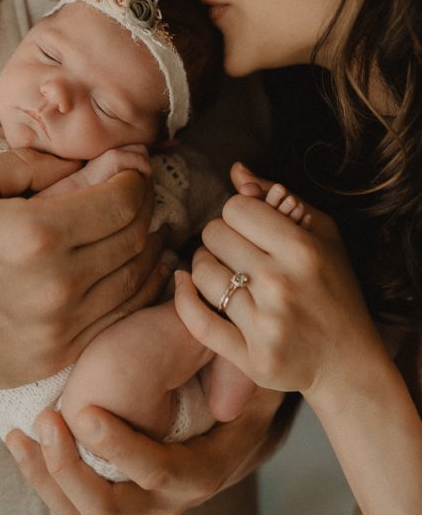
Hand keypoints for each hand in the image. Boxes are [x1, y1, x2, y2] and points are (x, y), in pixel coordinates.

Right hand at [0, 148, 166, 396]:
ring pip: (137, 277)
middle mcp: (59, 282)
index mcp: (36, 233)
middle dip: (143, 208)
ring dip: (148, 245)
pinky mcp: (61, 353)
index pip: (123, 202)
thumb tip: (84, 160)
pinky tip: (134, 266)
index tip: (129, 171)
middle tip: (133, 195)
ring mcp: (63, 325)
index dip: (135, 180)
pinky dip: (139, 285)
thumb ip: (29, 163)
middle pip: (136, 237)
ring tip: (140, 226)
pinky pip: (121, 314)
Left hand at [6, 386, 284, 514]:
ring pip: (85, 513)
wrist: (236, 426)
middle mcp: (168, 499)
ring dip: (49, 478)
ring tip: (22, 437)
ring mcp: (140, 501)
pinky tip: (22, 444)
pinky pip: (75, 502)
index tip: (85, 413)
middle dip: (71, 470)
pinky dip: (44, 477)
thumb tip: (222, 404)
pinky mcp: (118, 492)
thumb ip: (239, 378)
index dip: (121, 449)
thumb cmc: (244, 395)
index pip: (158, 473)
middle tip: (47, 420)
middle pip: (111, 510)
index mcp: (201, 470)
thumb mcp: (255, 383)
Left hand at [174, 163, 379, 397]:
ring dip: (205, 267)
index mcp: (302, 249)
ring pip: (201, 273)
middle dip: (220, 239)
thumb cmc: (335, 289)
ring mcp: (266, 324)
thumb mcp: (322, 234)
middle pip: (214, 236)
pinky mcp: (251, 358)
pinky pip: (197, 321)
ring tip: (223, 271)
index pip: (235, 208)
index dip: (237, 214)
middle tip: (236, 251)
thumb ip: (278, 198)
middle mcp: (282, 284)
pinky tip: (185, 284)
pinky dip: (183, 298)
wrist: (349, 363)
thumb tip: (236, 171)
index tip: (249, 228)